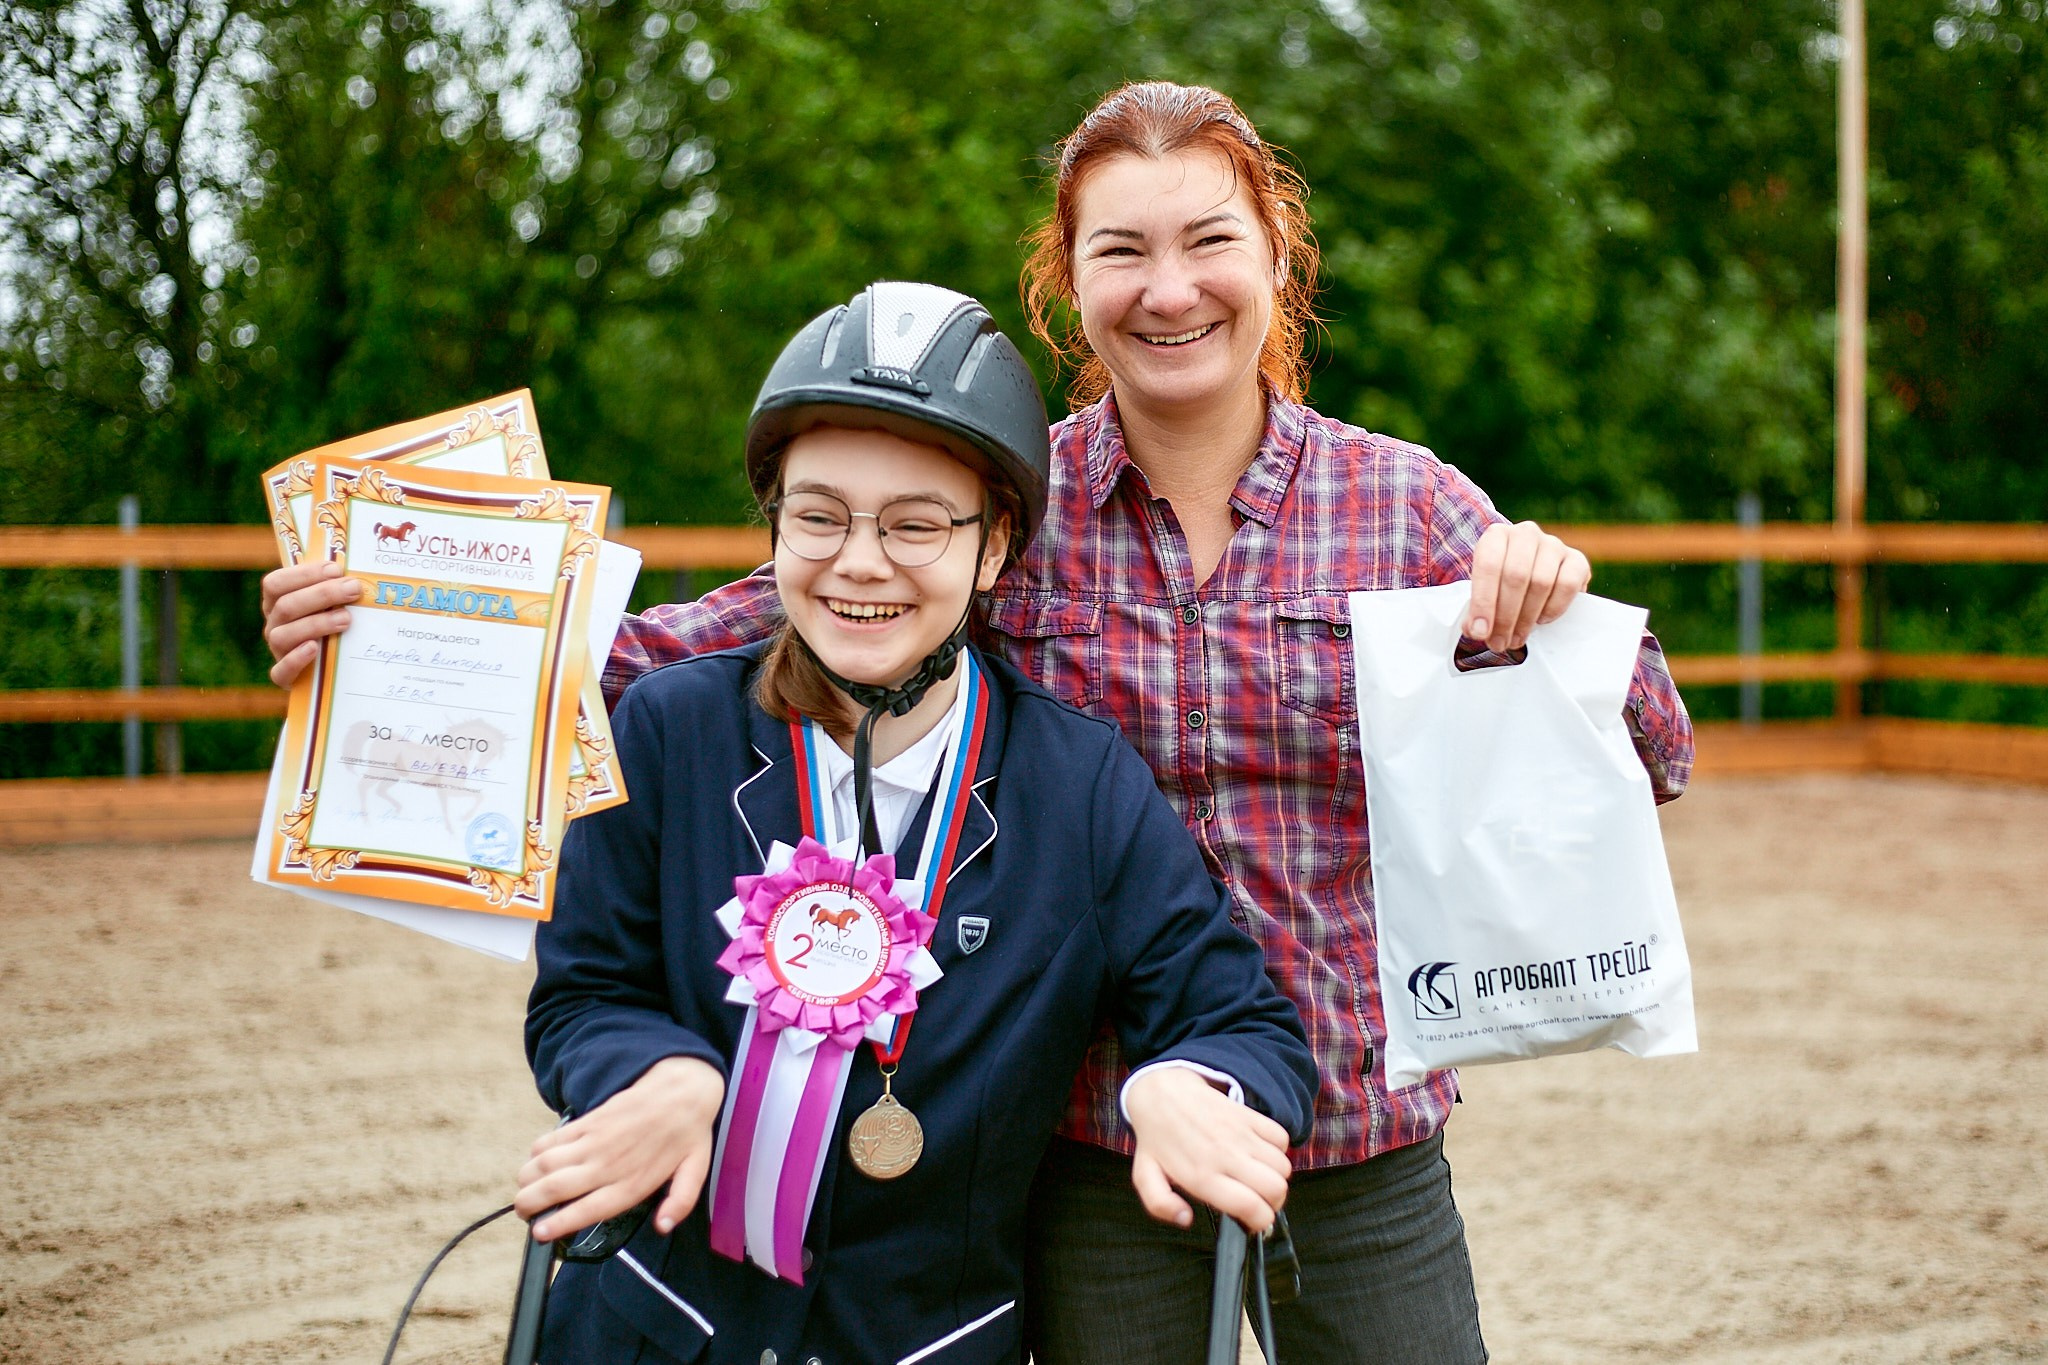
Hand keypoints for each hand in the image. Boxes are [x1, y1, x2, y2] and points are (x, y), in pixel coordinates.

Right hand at [261, 560, 362, 686]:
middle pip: (286, 606)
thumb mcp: (331, 605)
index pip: (276, 583)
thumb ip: (334, 589)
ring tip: (346, 619)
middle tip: (353, 590)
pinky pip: (281, 670)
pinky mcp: (283, 676)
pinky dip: (296, 659)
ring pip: (283, 635)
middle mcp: (274, 624)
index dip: (304, 574)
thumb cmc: (333, 627)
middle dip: (322, 594)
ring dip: (316, 624)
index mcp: (277, 602)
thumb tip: (357, 574)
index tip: (336, 570)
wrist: (329, 670)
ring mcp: (276, 650)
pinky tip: (314, 649)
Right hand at [515, 1056, 726, 1241]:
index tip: (539, 1232)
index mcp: (630, 1184)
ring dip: (527, 1180)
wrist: (680, 1090)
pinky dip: (536, 1153)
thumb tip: (662, 1227)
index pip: (585, 1210)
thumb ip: (680, 1203)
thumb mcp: (694, 1173)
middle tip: (524, 1213)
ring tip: (524, 1192)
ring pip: (546, 1164)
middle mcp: (606, 1165)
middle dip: (529, 1205)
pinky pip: (552, 1139)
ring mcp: (594, 1142)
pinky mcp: (588, 1122)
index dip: (557, 1223)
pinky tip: (536, 1162)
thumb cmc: (687, 1135)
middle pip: (555, 1189)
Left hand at [1123, 1067, 1290, 1235]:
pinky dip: (1278, 1150)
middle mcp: (1225, 1155)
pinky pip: (1282, 1138)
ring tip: (1258, 1177)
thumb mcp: (1145, 1177)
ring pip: (1283, 1166)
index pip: (1251, 1207)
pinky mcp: (1247, 1115)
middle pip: (1276, 1189)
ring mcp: (1239, 1134)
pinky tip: (1260, 1153)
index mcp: (1202, 1176)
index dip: (1260, 1222)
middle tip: (1259, 1201)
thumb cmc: (1157, 1139)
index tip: (1253, 1220)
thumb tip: (1185, 1218)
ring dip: (1276, 1177)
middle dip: (1273, 1203)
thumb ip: (1160, 1204)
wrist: (1162, 1092)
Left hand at [1463, 521, 1592, 651]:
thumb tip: (1477, 630)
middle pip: (1516, 576)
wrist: (1529, 570)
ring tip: (1516, 638)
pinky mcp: (1577, 559)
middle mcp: (1525, 534)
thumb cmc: (1500, 582)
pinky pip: (1568, 585)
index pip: (1488, 565)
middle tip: (1500, 642)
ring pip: (1541, 582)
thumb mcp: (1483, 590)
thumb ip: (1476, 609)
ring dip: (1527, 617)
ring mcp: (1553, 544)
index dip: (1483, 602)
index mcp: (1496, 536)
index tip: (1480, 632)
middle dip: (1505, 616)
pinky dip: (1554, 607)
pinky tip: (1541, 620)